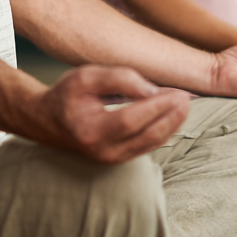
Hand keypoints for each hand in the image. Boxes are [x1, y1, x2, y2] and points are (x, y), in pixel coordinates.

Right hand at [37, 64, 190, 165]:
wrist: (49, 120)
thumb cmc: (68, 94)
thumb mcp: (87, 77)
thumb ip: (119, 79)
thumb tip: (152, 90)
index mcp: (91, 130)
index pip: (130, 120)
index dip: (157, 106)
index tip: (177, 91)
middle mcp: (102, 151)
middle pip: (147, 135)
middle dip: (172, 116)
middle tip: (188, 96)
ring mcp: (112, 159)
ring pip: (152, 143)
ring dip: (173, 123)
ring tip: (186, 103)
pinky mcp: (119, 159)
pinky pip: (149, 145)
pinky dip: (166, 130)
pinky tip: (175, 114)